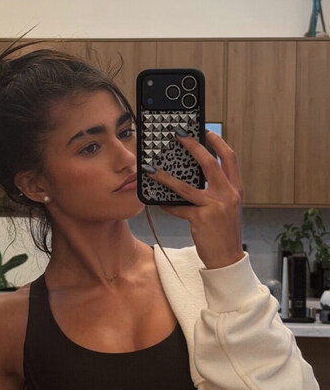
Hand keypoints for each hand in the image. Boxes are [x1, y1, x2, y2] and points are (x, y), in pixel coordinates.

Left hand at [143, 129, 243, 269]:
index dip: (217, 142)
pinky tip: (157, 201)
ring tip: (152, 169)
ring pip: (185, 187)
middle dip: (193, 146)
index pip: (229, 158)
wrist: (228, 258)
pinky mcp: (200, 219)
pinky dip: (166, 205)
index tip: (205, 131)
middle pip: (209, 163)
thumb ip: (219, 190)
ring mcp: (214, 207)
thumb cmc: (225, 232)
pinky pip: (178, 208)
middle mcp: (228, 195)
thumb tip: (198, 174)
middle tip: (178, 136)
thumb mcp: (228, 207)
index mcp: (236, 189)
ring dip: (166, 177)